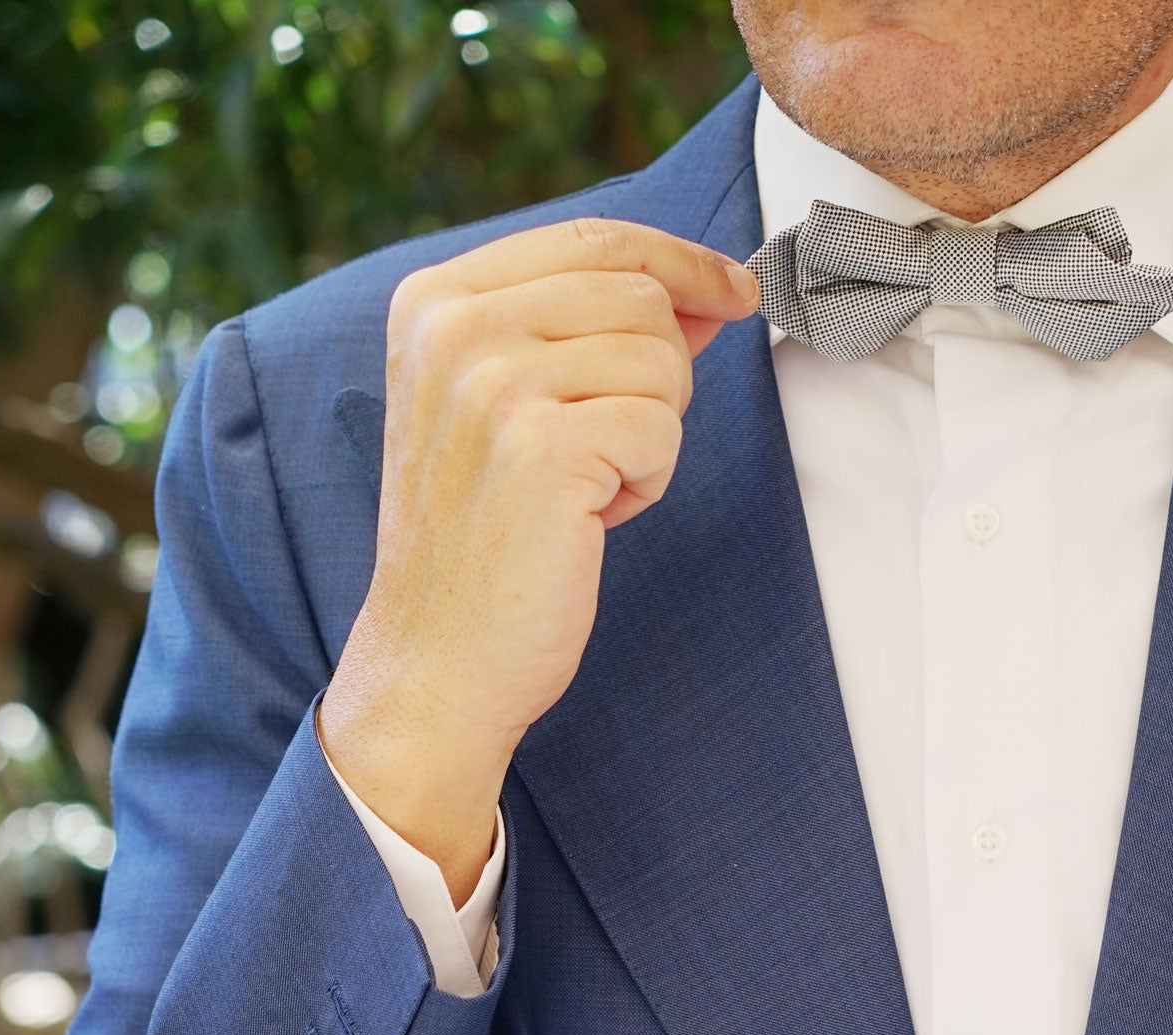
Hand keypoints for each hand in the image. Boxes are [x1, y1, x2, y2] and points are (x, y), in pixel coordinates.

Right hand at [320, 217, 760, 900]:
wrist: (438, 659)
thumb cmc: (485, 543)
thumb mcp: (508, 407)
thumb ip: (587, 334)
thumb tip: (705, 293)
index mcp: (435, 300)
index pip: (593, 237)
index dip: (682, 259)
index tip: (737, 290)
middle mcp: (455, 326)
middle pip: (639, 294)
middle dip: (659, 377)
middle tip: (608, 452)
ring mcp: (494, 382)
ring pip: (660, 359)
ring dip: (651, 436)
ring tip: (585, 492)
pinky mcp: (542, 447)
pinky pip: (661, 428)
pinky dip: (647, 482)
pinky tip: (590, 521)